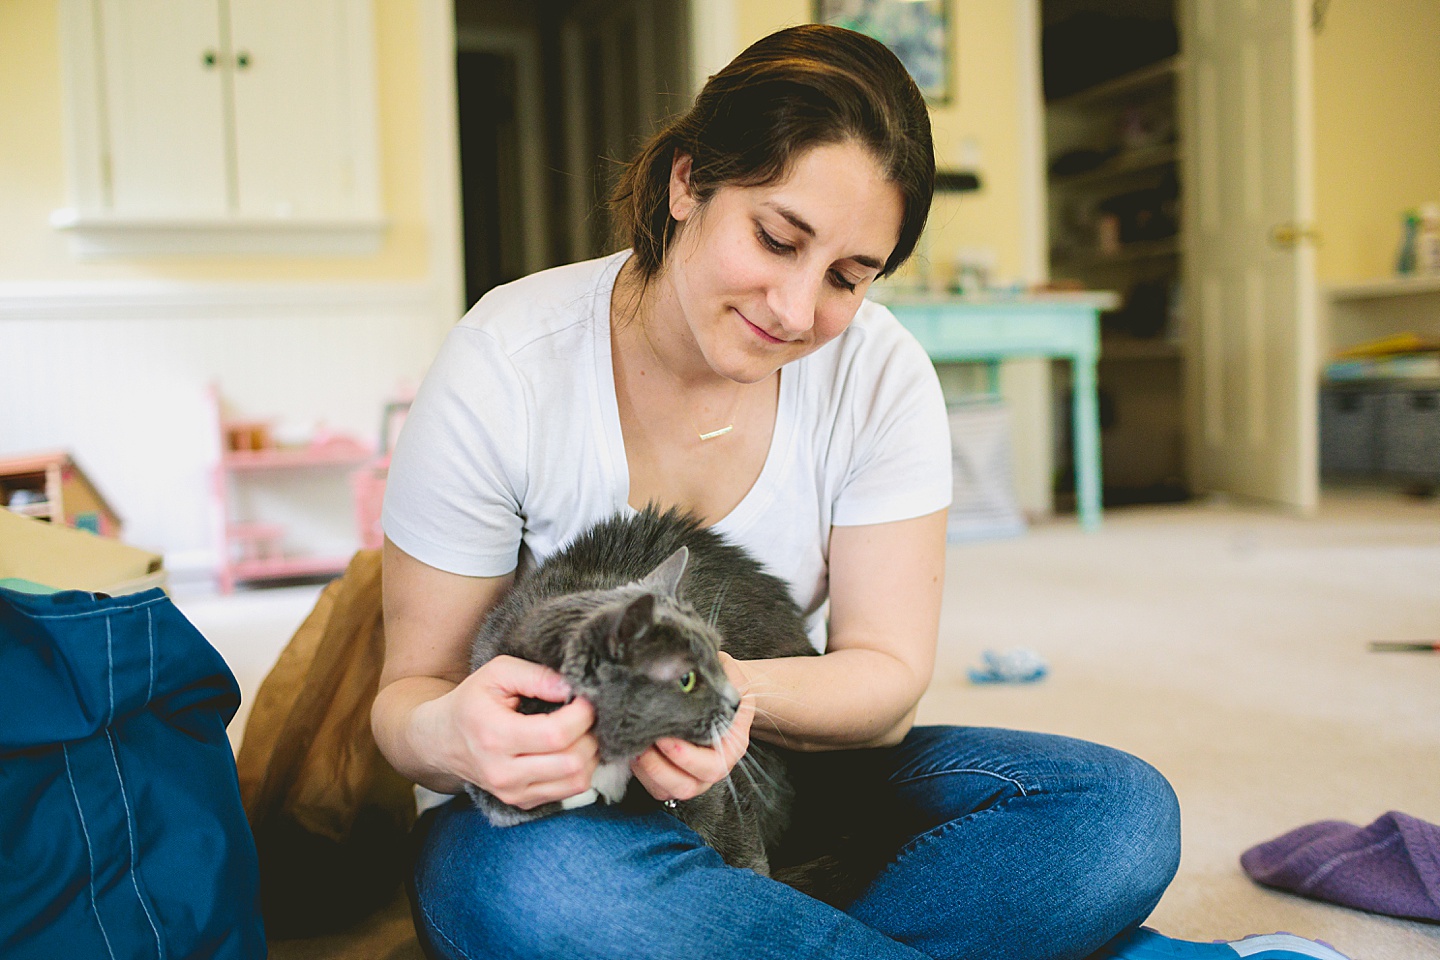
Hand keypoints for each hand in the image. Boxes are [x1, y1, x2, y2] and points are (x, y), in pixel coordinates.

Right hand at [427, 655, 598, 809]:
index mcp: (495, 736)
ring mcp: (513, 793)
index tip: (586, 698)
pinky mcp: (522, 803)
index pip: (556, 735)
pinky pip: (569, 792)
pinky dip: (580, 769)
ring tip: (583, 731)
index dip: (583, 715)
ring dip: (591, 755)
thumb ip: (534, 675)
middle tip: (588, 714)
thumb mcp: (496, 673)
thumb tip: (570, 688)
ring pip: (577, 782)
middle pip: (572, 762)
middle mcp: (503, 773)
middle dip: (591, 734)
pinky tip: (572, 748)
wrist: (442, 740)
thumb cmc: (472, 702)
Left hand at [630, 652, 753, 803]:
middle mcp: (714, 767)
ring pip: (668, 791)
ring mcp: (692, 775)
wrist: (718, 688)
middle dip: (659, 767)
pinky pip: (655, 787)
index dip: (685, 757)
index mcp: (731, 747)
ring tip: (634, 744)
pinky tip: (632, 748)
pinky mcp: (672, 776)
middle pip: (687, 786)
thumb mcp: (728, 672)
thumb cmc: (723, 680)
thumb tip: (685, 665)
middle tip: (642, 741)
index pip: (711, 767)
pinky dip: (640, 774)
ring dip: (647, 772)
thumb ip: (715, 674)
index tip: (664, 736)